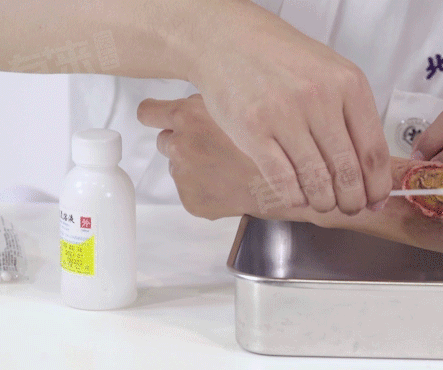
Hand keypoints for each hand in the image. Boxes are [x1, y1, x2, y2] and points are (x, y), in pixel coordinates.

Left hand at [137, 94, 311, 220]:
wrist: (293, 182)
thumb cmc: (274, 141)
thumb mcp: (243, 102)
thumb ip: (214, 98)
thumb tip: (201, 93)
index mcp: (188, 117)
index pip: (148, 112)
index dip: (156, 113)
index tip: (160, 116)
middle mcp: (181, 146)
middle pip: (166, 140)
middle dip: (185, 141)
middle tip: (214, 145)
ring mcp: (185, 177)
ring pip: (181, 167)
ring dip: (198, 165)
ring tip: (228, 165)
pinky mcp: (194, 202)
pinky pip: (192, 191)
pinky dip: (207, 189)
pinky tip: (230, 183)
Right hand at [185, 1, 390, 213]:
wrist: (231, 42)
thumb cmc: (284, 61)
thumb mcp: (331, 74)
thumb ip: (353, 116)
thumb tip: (373, 172)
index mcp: (348, 84)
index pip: (373, 151)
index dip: (377, 186)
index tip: (376, 200)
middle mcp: (319, 99)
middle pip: (348, 172)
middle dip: (353, 201)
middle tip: (350, 207)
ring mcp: (284, 115)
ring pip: (317, 182)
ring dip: (325, 202)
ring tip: (324, 202)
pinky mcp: (253, 131)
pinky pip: (283, 181)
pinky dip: (295, 196)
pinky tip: (298, 194)